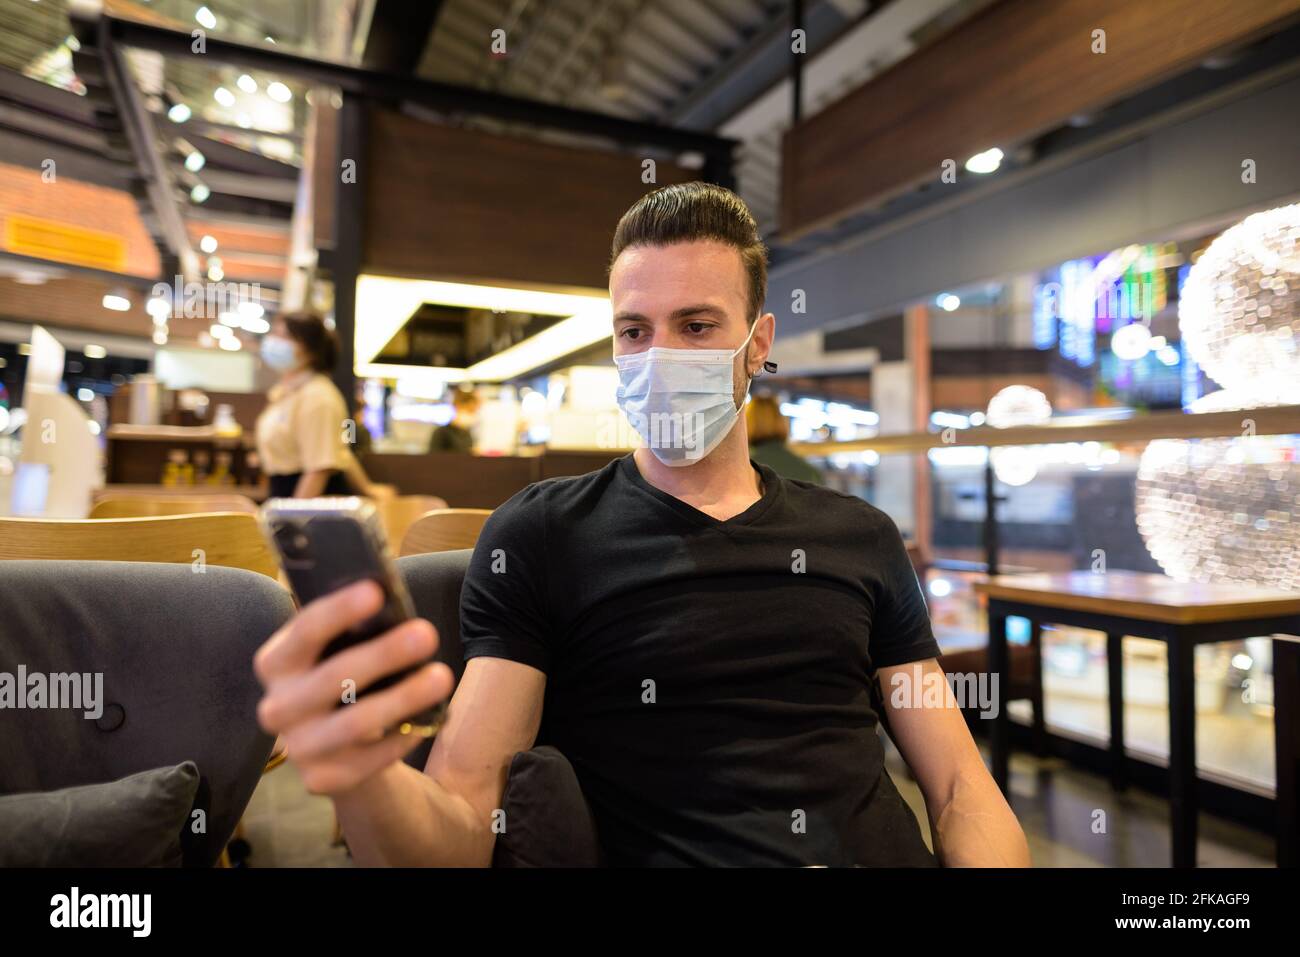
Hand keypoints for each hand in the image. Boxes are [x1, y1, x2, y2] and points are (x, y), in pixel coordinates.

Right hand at [253, 581, 454, 794]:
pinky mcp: (321, 779)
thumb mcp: (338, 652)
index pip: (304, 631)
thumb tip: (392, 602)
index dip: (338, 610)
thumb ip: (353, 631)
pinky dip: (403, 736)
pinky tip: (428, 720)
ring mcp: (298, 746)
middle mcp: (277, 706)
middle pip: (333, 677)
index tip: (375, 591)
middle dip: (384, 653)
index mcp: (277, 662)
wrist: (337, 747)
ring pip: (356, 722)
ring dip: (404, 697)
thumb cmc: (344, 680)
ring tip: (442, 676)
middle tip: (426, 633)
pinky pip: (371, 758)